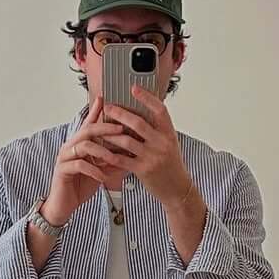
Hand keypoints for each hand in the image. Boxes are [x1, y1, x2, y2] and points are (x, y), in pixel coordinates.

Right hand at [42, 94, 125, 223]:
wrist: (65, 204)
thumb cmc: (82, 185)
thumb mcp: (101, 170)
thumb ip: (112, 160)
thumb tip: (132, 152)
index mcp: (80, 143)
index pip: (88, 123)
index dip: (95, 110)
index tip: (105, 99)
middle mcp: (70, 146)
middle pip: (88, 130)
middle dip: (106, 128)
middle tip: (121, 129)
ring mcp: (65, 157)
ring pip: (84, 145)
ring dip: (102, 151)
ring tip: (114, 158)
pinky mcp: (62, 170)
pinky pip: (79, 165)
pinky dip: (94, 170)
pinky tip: (104, 177)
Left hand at [96, 85, 194, 207]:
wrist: (177, 189)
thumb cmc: (171, 165)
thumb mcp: (169, 144)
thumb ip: (157, 131)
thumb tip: (140, 114)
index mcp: (169, 133)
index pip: (159, 110)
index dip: (146, 97)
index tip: (134, 89)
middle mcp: (162, 143)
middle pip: (138, 123)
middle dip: (120, 113)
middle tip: (108, 108)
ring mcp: (152, 157)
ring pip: (127, 141)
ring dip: (111, 134)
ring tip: (101, 129)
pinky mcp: (143, 170)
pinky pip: (122, 159)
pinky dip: (110, 154)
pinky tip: (102, 149)